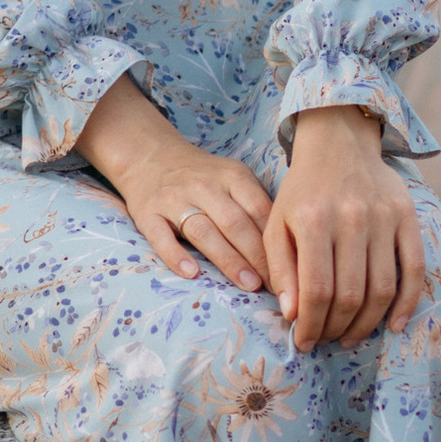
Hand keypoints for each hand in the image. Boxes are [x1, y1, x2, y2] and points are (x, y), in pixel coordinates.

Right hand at [79, 75, 272, 295]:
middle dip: (258, 256)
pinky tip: (192, 273)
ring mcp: (174, 200)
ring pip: (204, 231)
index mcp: (232, 176)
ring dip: (228, 259)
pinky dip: (175, 255)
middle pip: (235, 223)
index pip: (260, 210)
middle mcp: (204, 187)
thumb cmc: (203, 176)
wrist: (150, 155)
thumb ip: (256, 205)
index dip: (278, 241)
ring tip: (248, 284)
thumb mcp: (234, 177)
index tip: (293, 269)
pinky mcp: (147, 213)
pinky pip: (161, 236)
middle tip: (276, 286)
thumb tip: (290, 247)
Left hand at [262, 106, 427, 351]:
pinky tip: (393, 326)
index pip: (317, 290)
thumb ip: (281, 269)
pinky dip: (407, 304)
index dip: (311, 325)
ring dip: (367, 324)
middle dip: (336, 328)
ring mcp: (383, 218)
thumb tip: (293, 315)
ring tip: (350, 336)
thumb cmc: (301, 192)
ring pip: (382, 289)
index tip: (304, 343)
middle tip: (326, 340)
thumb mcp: (276, 224)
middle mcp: (352, 218)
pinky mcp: (407, 217)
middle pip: (350, 295)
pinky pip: (414, 270)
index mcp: (314, 220)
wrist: (338, 144)